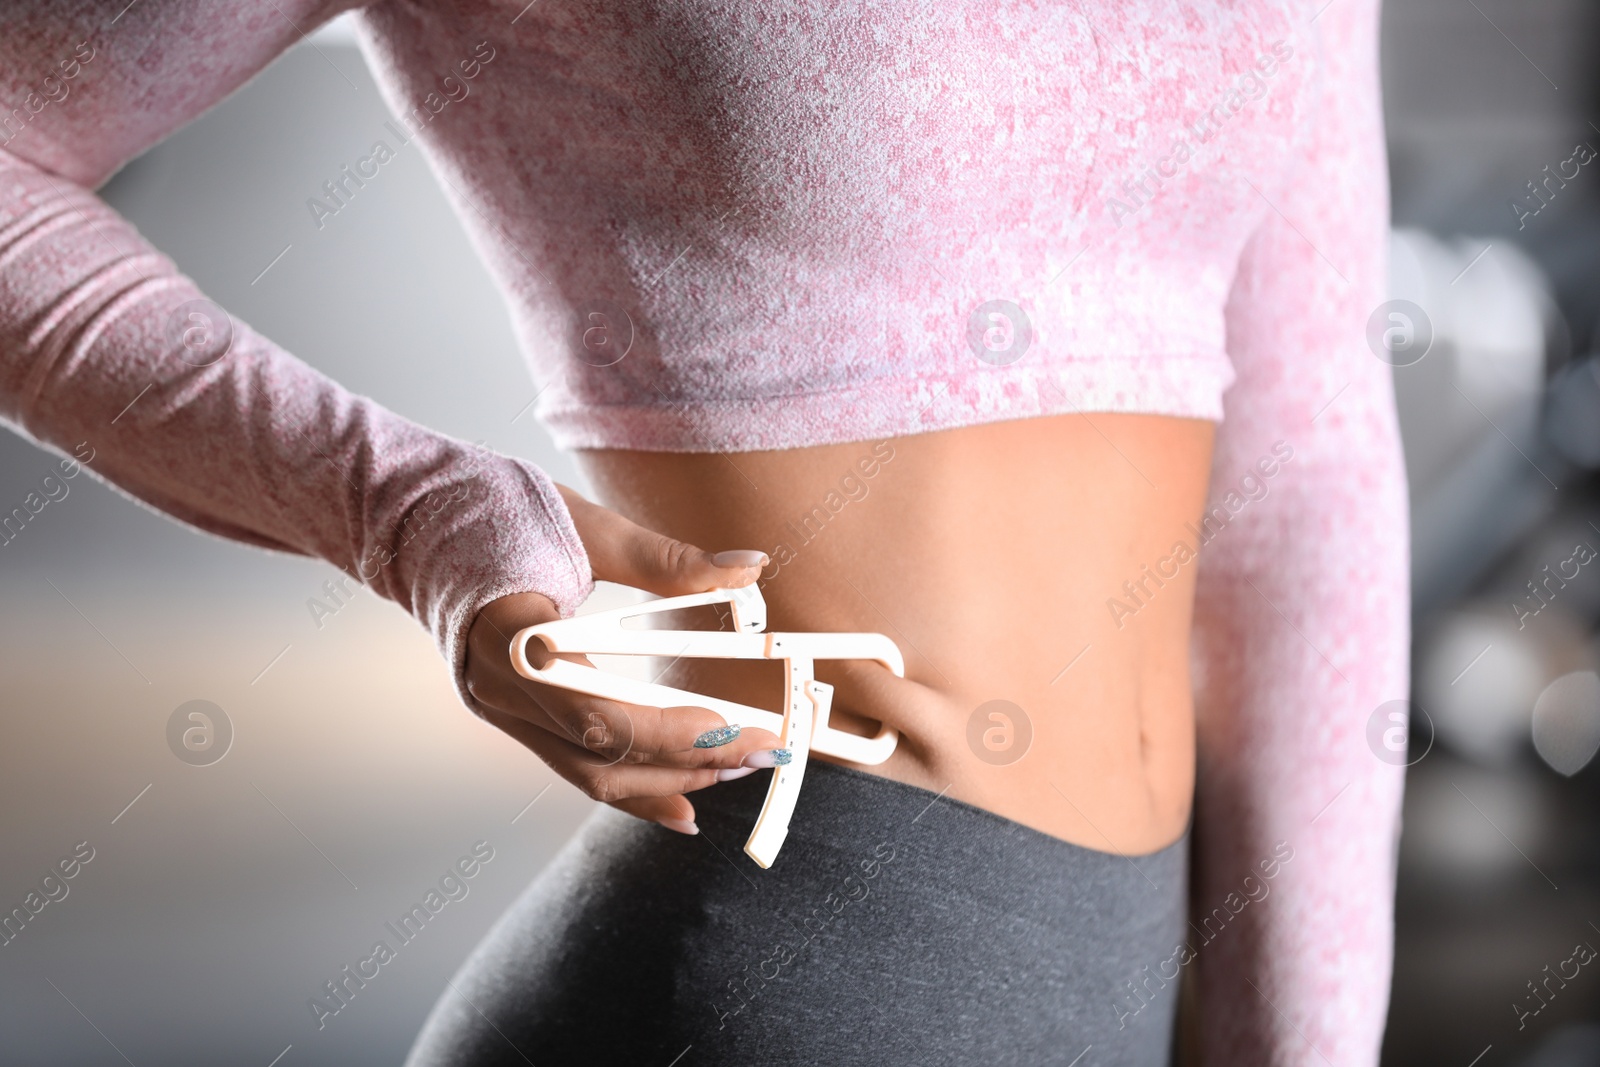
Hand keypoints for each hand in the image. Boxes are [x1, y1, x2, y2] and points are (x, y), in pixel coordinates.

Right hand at [462, 485, 782, 834]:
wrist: (418, 518)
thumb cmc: (498, 510)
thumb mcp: (590, 527)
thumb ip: (671, 558)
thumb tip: (749, 566)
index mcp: (511, 637)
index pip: (598, 713)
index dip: (672, 733)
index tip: (738, 728)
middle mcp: (499, 689)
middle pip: (600, 757)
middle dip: (687, 763)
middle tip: (762, 753)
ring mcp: (500, 709)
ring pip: (587, 774)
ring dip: (665, 780)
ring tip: (733, 769)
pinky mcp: (511, 713)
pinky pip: (573, 764)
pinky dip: (631, 782)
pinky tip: (681, 800)